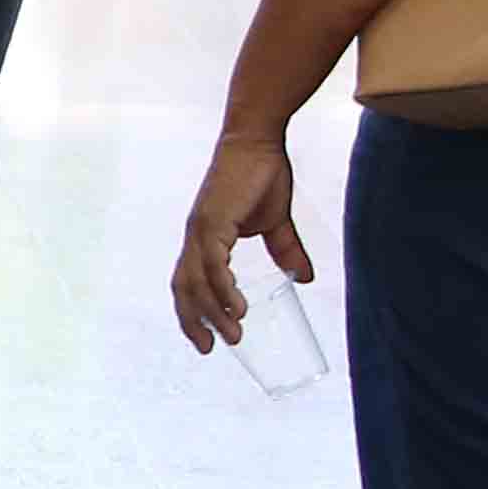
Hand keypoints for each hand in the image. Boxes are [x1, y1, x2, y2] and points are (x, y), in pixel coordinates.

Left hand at [172, 136, 314, 352]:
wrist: (259, 140)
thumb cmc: (262, 175)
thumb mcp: (276, 222)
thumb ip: (285, 251)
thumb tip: (305, 278)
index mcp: (204, 238)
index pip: (187, 282)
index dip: (191, 310)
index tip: (204, 337)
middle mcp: (195, 237)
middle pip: (183, 288)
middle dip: (192, 321)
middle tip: (209, 348)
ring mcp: (200, 229)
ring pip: (196, 282)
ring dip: (212, 312)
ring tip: (232, 335)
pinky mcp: (212, 221)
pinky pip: (213, 264)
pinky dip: (222, 289)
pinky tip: (236, 308)